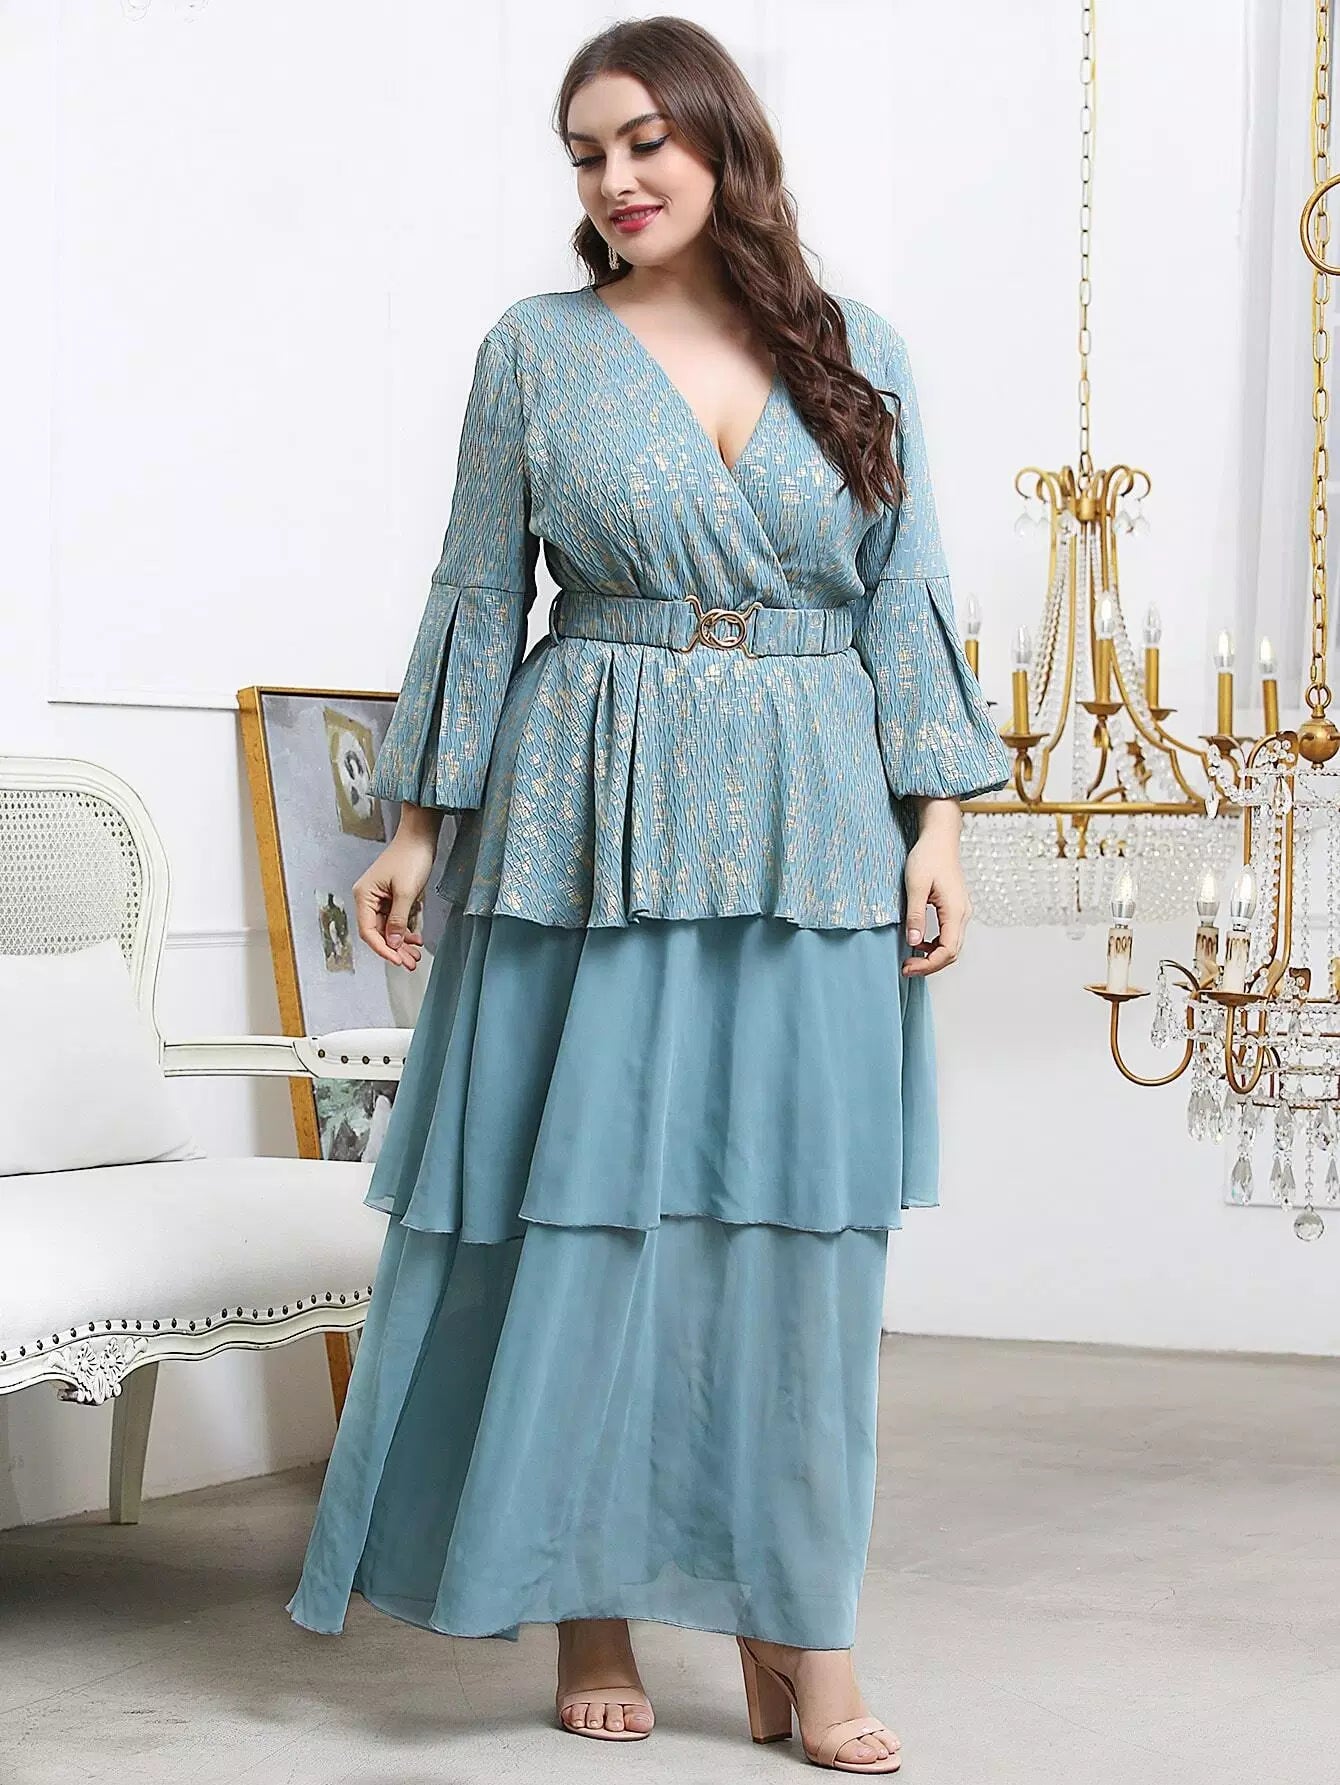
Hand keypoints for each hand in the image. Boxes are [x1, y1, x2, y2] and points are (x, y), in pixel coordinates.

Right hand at [353, 828, 434, 969]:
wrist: (420, 836)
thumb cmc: (411, 858)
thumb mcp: (407, 892)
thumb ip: (399, 920)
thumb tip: (393, 944)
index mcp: (364, 896)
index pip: (368, 931)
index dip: (383, 949)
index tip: (397, 960)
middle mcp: (368, 899)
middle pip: (378, 933)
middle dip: (395, 950)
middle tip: (410, 964)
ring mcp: (380, 899)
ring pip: (388, 929)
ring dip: (402, 943)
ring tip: (416, 956)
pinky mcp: (392, 897)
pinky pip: (396, 920)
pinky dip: (405, 931)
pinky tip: (416, 940)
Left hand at [902, 801, 969, 977]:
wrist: (940, 838)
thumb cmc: (928, 856)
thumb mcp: (915, 886)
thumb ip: (916, 915)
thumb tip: (914, 942)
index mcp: (955, 910)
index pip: (948, 950)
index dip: (929, 965)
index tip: (909, 968)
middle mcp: (963, 914)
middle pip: (952, 952)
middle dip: (930, 965)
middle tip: (906, 968)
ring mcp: (961, 911)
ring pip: (952, 945)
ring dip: (933, 956)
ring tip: (911, 958)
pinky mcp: (955, 908)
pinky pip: (949, 934)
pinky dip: (936, 944)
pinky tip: (920, 942)